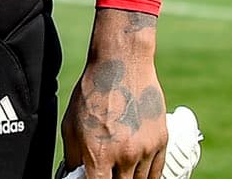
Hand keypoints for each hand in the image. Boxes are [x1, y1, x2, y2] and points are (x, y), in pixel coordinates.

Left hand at [62, 11, 166, 178]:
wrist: (122, 64)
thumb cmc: (92, 92)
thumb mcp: (71, 125)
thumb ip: (73, 156)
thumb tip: (74, 175)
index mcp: (98, 154)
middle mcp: (124, 156)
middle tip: (107, 172)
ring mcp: (145, 150)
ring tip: (120, 171)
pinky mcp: (161, 141)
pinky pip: (157, 172)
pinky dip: (148, 176)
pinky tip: (137, 173)